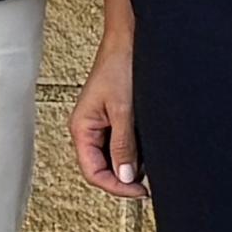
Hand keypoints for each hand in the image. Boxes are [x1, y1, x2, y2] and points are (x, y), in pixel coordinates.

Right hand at [70, 30, 146, 196]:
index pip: (93, 172)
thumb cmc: (119, 65)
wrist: (129, 40)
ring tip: (149, 167)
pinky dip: (134, 152)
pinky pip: (121, 144)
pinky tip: (147, 152)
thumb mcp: (123, 110)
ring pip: (113, 158)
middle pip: (101, 168)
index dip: (115, 186)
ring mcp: (102, 124)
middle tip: (147, 185)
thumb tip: (125, 176)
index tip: (139, 192)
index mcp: (82, 128)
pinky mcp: (114, 118)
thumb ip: (123, 145)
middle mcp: (89, 129)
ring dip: (130, 166)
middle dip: (123, 179)